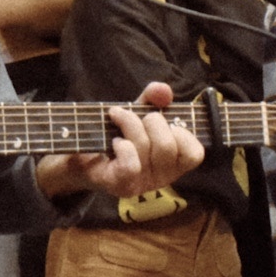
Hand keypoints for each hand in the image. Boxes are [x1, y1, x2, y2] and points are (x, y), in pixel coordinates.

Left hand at [36, 81, 202, 199]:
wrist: (80, 153)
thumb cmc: (115, 134)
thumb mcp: (138, 113)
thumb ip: (153, 100)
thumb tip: (163, 90)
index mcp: (173, 163)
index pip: (195, 154)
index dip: (182, 133)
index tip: (163, 121)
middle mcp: (162, 177)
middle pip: (167, 145)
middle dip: (151, 121)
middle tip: (134, 115)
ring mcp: (142, 184)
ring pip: (147, 149)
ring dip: (130, 124)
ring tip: (117, 118)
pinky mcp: (122, 185)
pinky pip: (131, 164)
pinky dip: (123, 146)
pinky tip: (115, 141)